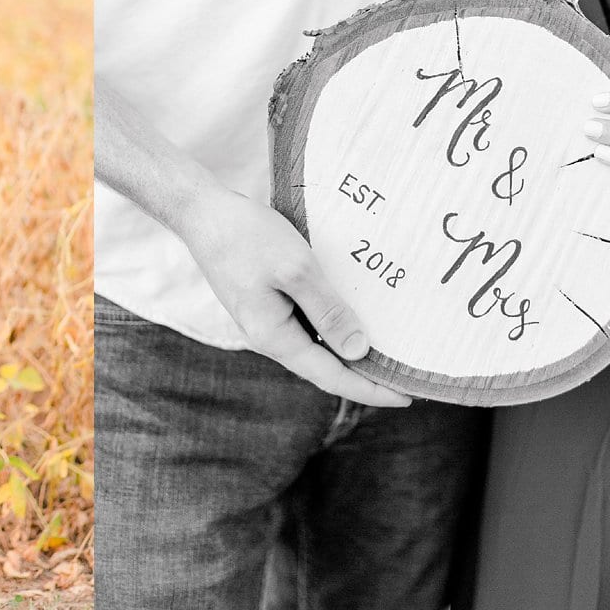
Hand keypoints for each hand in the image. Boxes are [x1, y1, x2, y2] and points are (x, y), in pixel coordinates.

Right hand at [175, 187, 411, 405]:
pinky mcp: (264, 303)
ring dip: (347, 352)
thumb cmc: (247, 237)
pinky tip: (350, 316)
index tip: (407, 396)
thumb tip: (357, 351)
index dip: (370, 390)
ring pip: (314, 347)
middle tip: (404, 378)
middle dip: (362, 377)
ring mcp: (264, 320)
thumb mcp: (296, 270)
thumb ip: (328, 311)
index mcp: (274, 336)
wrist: (203, 213)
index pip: (331, 377)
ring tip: (385, 351)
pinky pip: (304, 325)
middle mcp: (268, 336)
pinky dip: (331, 328)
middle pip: (323, 368)